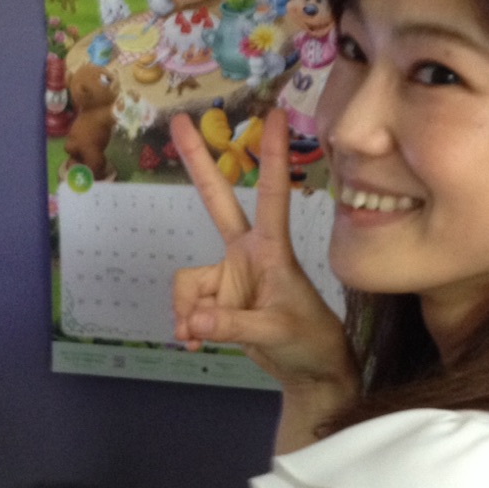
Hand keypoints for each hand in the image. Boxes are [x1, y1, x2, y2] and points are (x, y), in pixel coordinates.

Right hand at [171, 109, 356, 399]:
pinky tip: (195, 340)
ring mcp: (229, 274)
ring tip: (199, 336)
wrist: (310, 371)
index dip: (272, 156)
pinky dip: (187, 323)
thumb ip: (232, 325)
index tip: (275, 115)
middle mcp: (247, 253)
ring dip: (188, 310)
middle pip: (216, 201)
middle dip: (197, 163)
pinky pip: (186, 305)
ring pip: (188, 282)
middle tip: (179, 121)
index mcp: (271, 249)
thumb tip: (192, 320)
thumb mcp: (276, 331)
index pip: (272, 194)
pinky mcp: (217, 298)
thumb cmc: (308, 341)